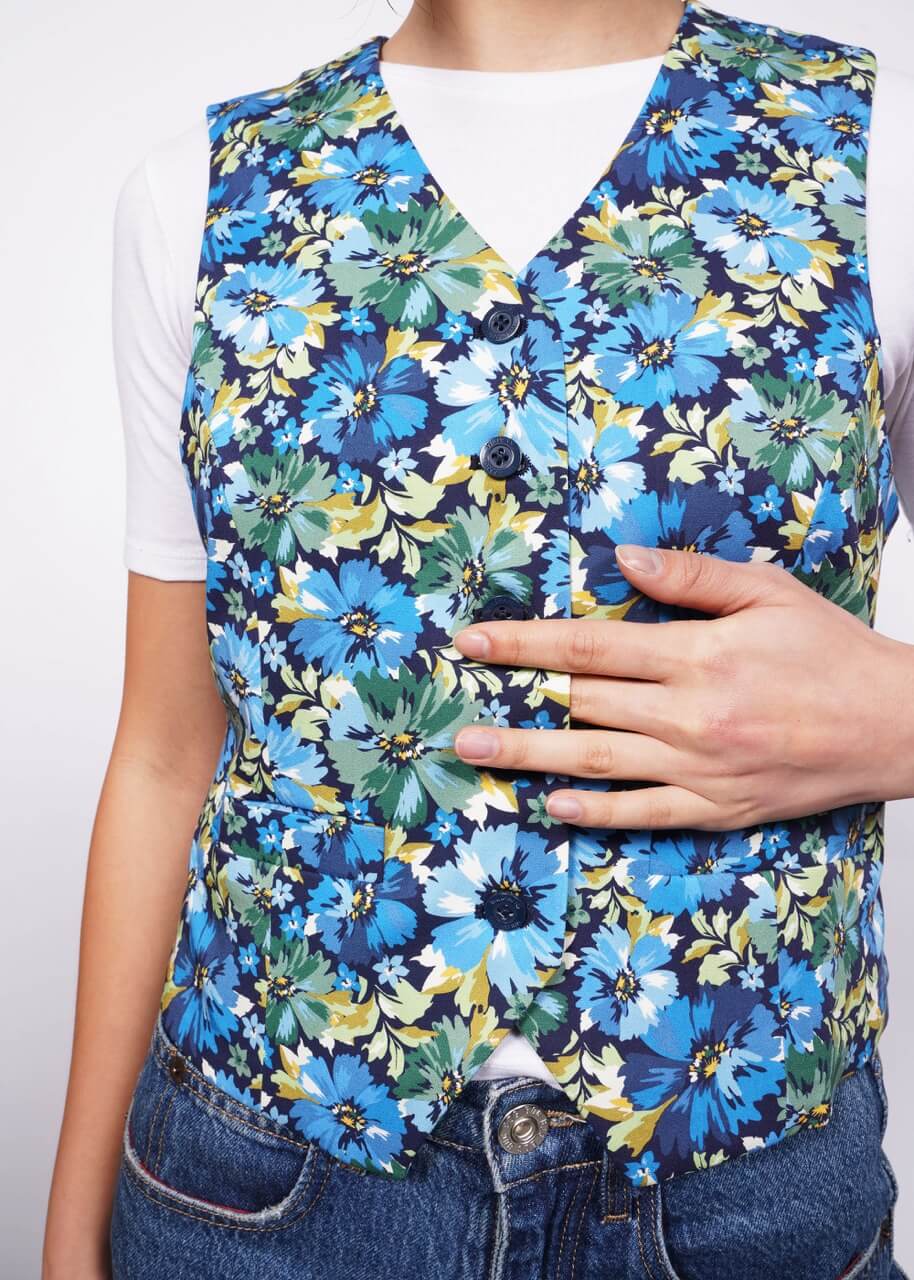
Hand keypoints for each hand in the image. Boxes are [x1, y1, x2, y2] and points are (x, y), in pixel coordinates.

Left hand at [453, 545, 913, 830]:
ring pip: (596, 760)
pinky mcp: (717, 808)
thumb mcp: (769, 592)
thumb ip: (692, 577)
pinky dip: (595, 812)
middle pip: (582, 703)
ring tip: (476, 751)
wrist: (894, 724)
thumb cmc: (831, 653)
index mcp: (698, 655)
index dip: (524, 643)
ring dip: (529, 756)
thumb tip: (626, 560)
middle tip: (456, 704)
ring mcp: (700, 767)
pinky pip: (643, 812)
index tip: (475, 642)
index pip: (589, 647)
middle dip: (513, 700)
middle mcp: (690, 714)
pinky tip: (552, 806)